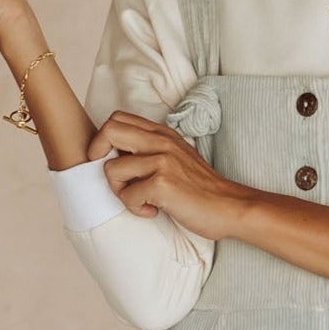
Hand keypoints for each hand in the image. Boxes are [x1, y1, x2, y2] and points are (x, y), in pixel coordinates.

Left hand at [87, 109, 254, 239]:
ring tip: (141, 200)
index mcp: (161, 134)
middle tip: (118, 180)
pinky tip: (154, 210)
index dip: (103, 140)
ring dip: (120, 191)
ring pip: (112, 169)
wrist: (229, 206)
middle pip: (108, 131)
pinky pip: (128, 196)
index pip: (117, 119)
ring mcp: (162, 161)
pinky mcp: (163, 184)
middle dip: (100, 158)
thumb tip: (116, 156)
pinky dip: (136, 209)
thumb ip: (150, 150)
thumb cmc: (200, 189)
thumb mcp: (176, 157)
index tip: (112, 162)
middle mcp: (161, 142)